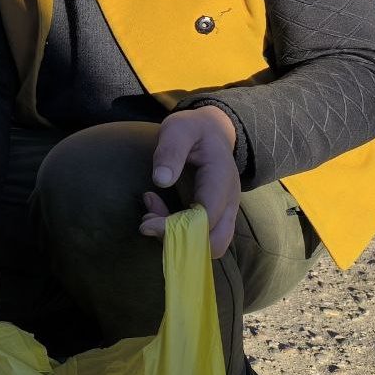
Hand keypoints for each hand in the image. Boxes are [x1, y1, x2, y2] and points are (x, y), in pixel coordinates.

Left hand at [140, 106, 240, 256]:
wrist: (212, 132)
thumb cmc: (193, 130)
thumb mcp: (179, 128)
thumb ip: (170, 149)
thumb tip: (161, 180)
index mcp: (221, 178)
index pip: (207, 217)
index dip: (177, 227)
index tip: (145, 224)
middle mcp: (228, 201)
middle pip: (214, 242)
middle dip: (177, 240)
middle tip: (146, 222)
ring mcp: (224, 212)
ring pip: (207, 246)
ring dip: (175, 238)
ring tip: (149, 209)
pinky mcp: (214, 217)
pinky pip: (199, 237)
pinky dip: (176, 232)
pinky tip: (154, 208)